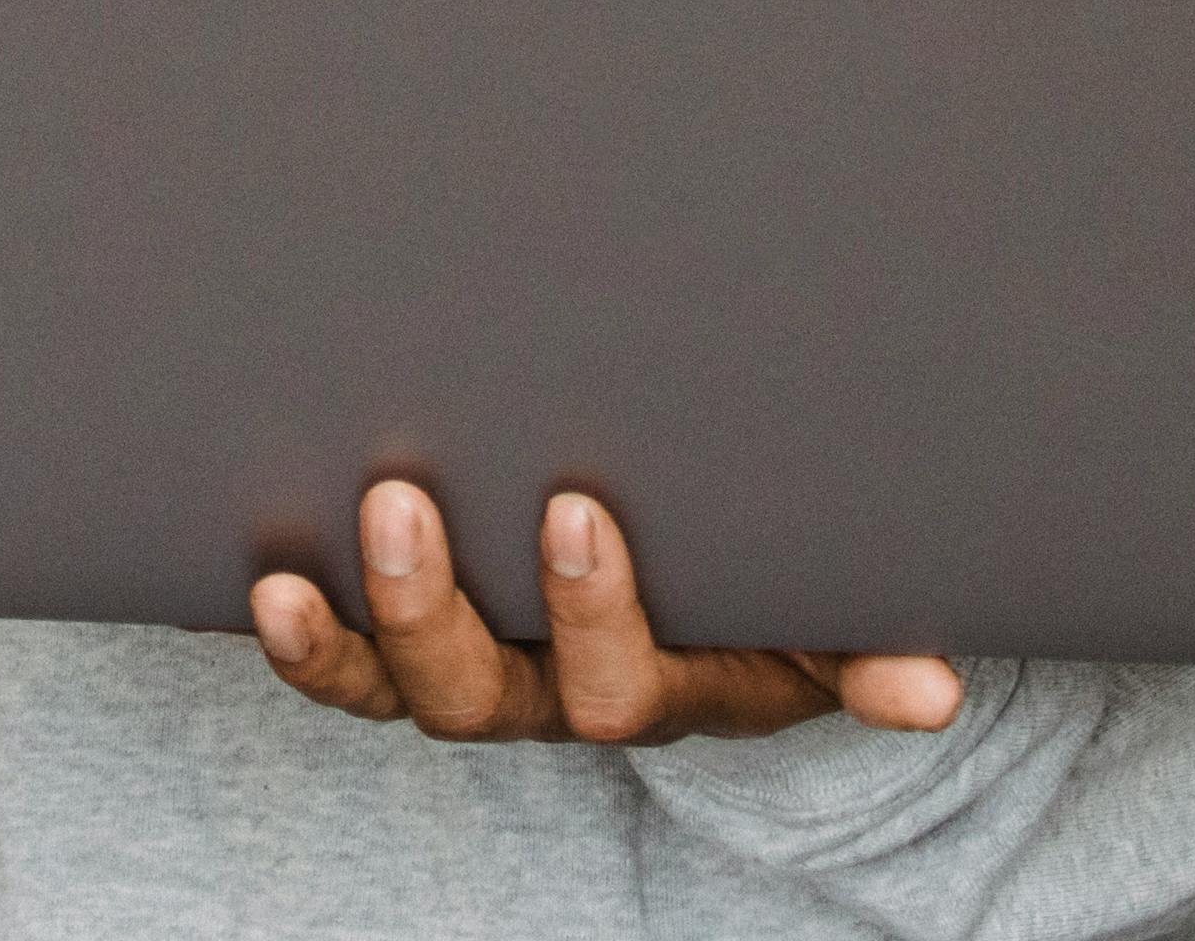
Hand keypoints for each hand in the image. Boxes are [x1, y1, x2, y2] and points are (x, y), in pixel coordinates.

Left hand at [249, 480, 962, 746]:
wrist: (696, 602)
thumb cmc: (765, 595)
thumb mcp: (820, 623)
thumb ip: (863, 648)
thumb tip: (934, 690)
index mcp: (651, 681)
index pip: (615, 681)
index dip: (590, 611)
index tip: (573, 509)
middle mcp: (545, 693)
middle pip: (471, 693)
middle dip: (429, 607)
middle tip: (401, 501)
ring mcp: (467, 672)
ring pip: (391, 684)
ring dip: (345, 631)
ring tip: (293, 574)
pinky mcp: (403, 646)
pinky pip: (341, 665)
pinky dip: (299, 639)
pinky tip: (260, 584)